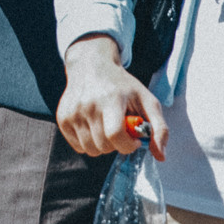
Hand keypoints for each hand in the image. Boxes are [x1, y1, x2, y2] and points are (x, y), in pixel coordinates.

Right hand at [57, 35, 166, 159]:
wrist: (91, 67)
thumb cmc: (123, 86)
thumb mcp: (147, 100)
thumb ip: (159, 128)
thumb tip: (161, 156)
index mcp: (111, 99)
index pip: (115, 135)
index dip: (128, 145)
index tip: (134, 139)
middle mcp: (88, 105)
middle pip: (104, 146)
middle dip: (117, 144)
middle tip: (120, 128)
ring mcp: (73, 112)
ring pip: (90, 150)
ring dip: (103, 145)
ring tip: (107, 127)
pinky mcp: (62, 118)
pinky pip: (78, 147)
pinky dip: (89, 142)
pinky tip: (94, 126)